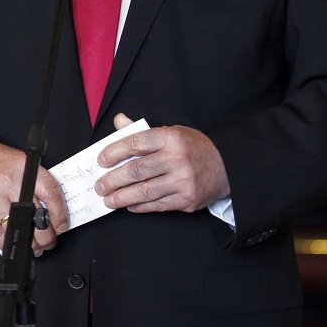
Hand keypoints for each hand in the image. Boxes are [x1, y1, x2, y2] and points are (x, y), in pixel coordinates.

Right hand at [0, 138, 68, 255]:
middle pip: (34, 215)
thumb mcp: (23, 163)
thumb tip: (54, 212)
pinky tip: (14, 243)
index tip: (62, 225)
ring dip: (28, 243)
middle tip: (49, 241)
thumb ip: (37, 184)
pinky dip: (7, 242)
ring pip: (16, 227)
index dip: (59, 214)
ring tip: (34, 247)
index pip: (50, 193)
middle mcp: (8, 182)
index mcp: (24, 168)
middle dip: (45, 235)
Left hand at [94, 113, 230, 213]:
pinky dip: (138, 206)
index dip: (114, 152)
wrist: (226, 166)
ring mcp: (183, 181)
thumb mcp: (172, 132)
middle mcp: (177, 159)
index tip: (101, 160)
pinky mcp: (186, 200)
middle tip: (99, 185)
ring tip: (108, 200)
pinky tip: (128, 205)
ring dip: (120, 197)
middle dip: (112, 180)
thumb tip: (119, 120)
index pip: (135, 143)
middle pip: (136, 170)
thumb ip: (142, 130)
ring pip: (143, 191)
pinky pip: (156, 205)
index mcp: (171, 138)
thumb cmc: (193, 147)